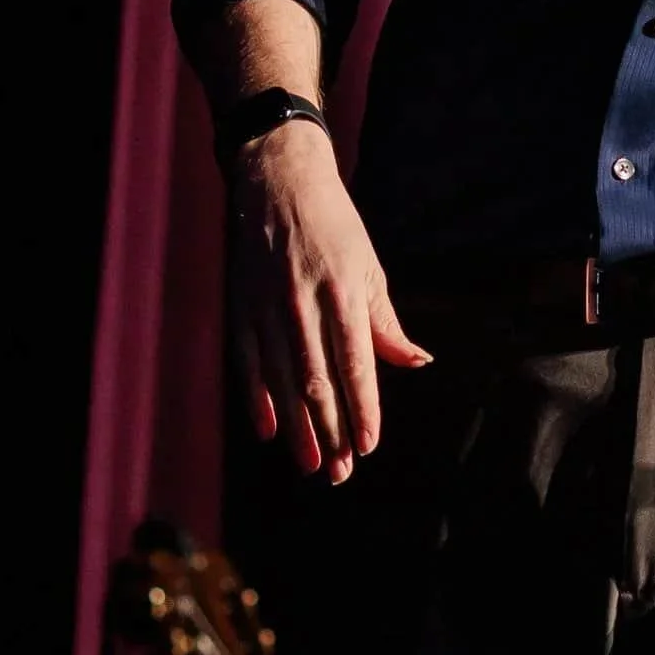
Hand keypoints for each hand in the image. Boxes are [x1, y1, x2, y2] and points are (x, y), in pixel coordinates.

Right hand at [227, 121, 430, 480]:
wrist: (276, 180)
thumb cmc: (334, 227)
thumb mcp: (369, 268)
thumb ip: (386, 323)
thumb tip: (415, 363)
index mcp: (344, 293)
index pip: (355, 366)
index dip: (362, 410)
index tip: (367, 446)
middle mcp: (303, 304)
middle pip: (318, 383)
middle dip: (331, 432)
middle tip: (340, 473)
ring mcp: (266, 307)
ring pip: (282, 382)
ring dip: (297, 428)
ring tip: (311, 465)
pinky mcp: (239, 307)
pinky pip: (248, 364)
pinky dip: (256, 400)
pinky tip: (267, 431)